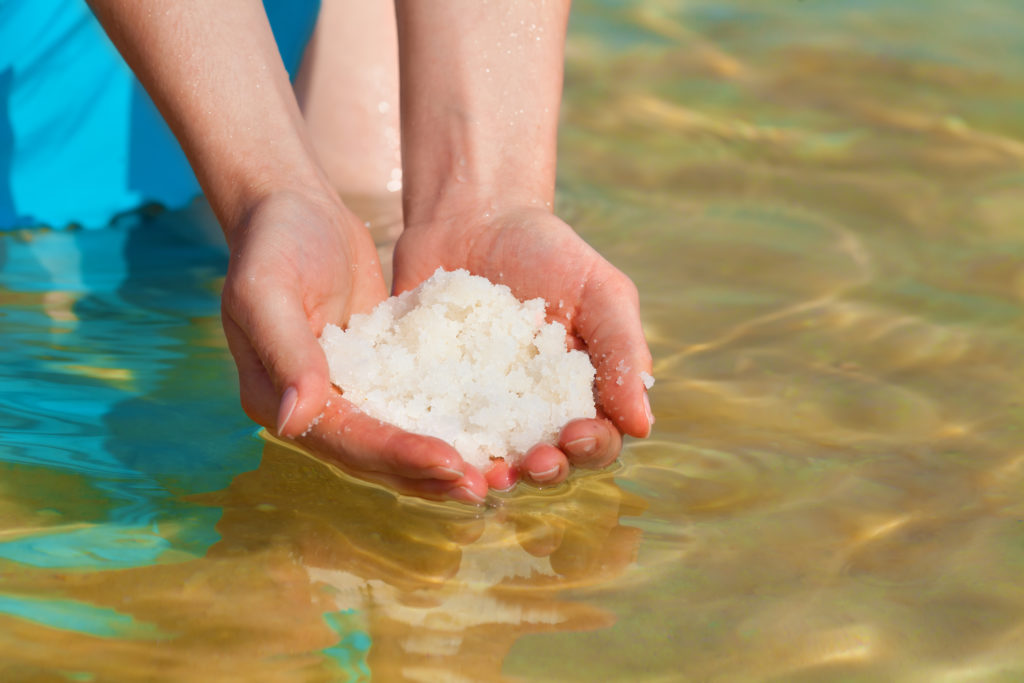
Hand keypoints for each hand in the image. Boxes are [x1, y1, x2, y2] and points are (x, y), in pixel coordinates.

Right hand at [220, 190, 488, 502]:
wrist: (292, 209)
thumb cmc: (272, 240)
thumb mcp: (267, 287)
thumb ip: (284, 350)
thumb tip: (294, 421)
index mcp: (275, 400)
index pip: (344, 440)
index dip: (396, 455)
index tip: (450, 463)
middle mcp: (310, 410)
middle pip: (375, 456)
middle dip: (429, 473)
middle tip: (487, 487)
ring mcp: (344, 396)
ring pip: (397, 443)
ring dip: (443, 464)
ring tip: (497, 476)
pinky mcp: (376, 376)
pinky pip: (412, 409)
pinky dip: (447, 425)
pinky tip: (491, 434)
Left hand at [393, 205, 653, 489]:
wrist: (473, 217)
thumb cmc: (548, 252)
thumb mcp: (600, 291)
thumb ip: (623, 352)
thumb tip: (643, 426)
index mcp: (578, 394)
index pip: (596, 438)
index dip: (591, 447)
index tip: (576, 434)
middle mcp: (531, 411)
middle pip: (547, 459)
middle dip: (546, 469)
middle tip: (534, 462)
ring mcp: (478, 408)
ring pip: (491, 457)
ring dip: (493, 473)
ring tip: (488, 475)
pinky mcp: (430, 397)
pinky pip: (434, 431)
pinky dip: (437, 446)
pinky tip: (436, 449)